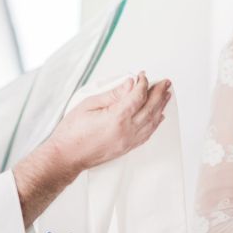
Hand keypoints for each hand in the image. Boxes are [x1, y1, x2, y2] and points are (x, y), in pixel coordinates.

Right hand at [48, 72, 170, 171]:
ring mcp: (128, 141)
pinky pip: (147, 134)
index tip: (143, 76)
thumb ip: (112, 94)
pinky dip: (155, 123)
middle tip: (165, 82)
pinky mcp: (127, 148)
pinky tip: (159, 116)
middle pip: (150, 108)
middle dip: (159, 93)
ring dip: (161, 106)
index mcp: (116, 117)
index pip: (137, 96)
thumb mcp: (89, 105)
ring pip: (152, 121)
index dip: (142, 83)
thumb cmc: (72, 133)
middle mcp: (126, 130)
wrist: (65, 157)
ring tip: (166, 95)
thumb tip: (130, 84)